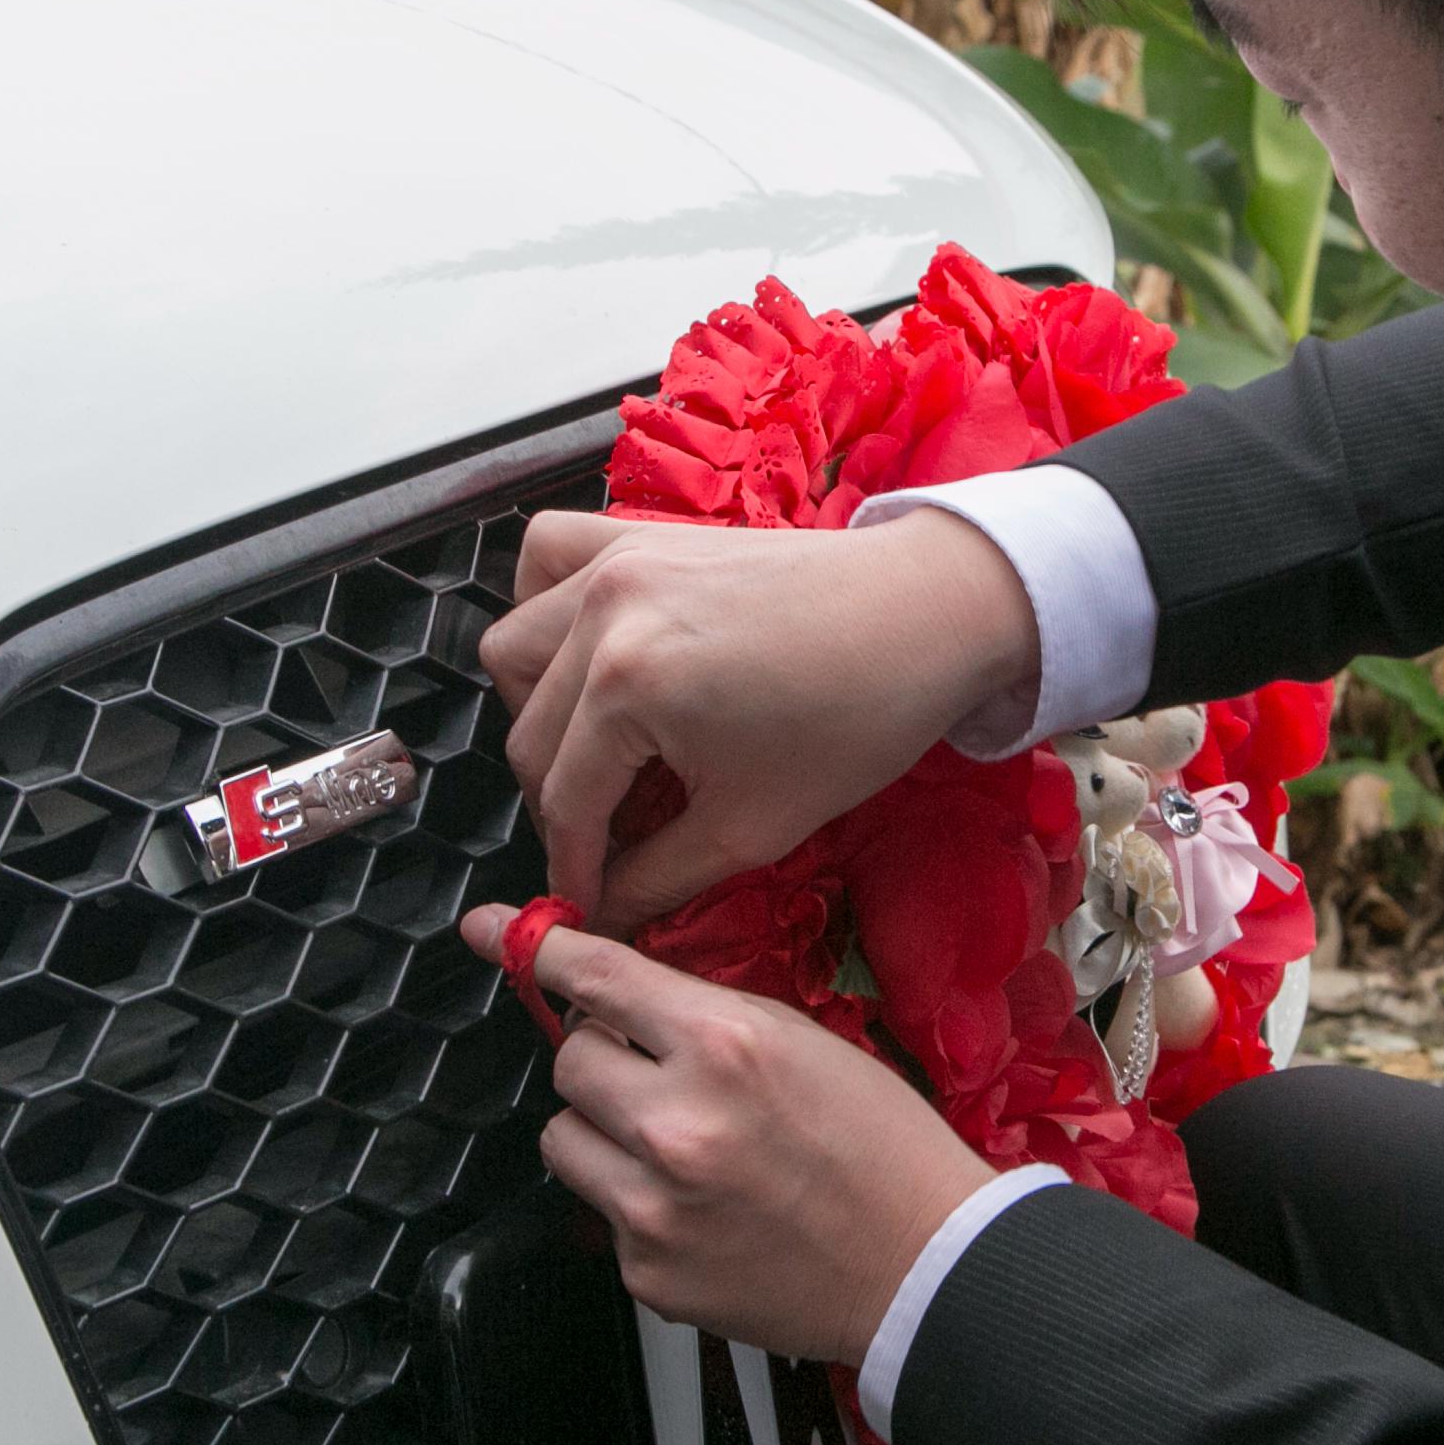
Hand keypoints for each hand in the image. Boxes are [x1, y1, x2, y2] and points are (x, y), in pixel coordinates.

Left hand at [468, 901, 991, 1364]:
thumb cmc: (882, 1149)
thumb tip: (615, 998)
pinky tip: (705, 1211)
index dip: (536, 948)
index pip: (596, 977)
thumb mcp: (803, 1042)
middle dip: (605, 1061)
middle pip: (569, 1060)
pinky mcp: (647, 1271)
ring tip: (681, 1152)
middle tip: (662, 1080)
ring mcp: (654, 1204)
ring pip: (563, 1137)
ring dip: (605, 1133)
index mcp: (724, 1045)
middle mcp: (678, 1122)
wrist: (926, 1266)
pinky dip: (638, 1204)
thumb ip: (702, 1015)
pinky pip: (602, 1211)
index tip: (494, 932)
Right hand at [481, 508, 1037, 928]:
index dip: (574, 869)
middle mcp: (603, 611)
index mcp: (627, 683)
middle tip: (613, 840)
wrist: (928, 613)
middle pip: (531, 734)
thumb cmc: (860, 713)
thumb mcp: (754, 823)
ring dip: (540, 709)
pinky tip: (587, 651)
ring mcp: (615, 560)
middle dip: (562, 803)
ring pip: (515, 648)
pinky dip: (544, 605)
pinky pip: (545, 557)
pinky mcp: (638, 533)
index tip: (587, 903)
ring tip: (603, 749)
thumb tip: (608, 911)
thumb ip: (659, 876)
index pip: (565, 802)